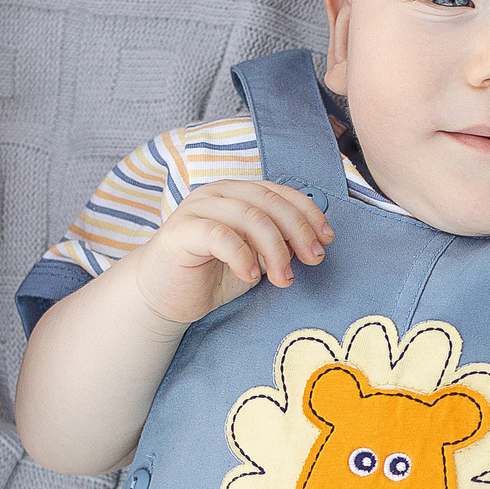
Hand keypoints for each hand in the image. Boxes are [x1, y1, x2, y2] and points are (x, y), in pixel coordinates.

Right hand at [123, 180, 332, 325]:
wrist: (163, 296)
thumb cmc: (211, 274)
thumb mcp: (256, 257)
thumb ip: (279, 244)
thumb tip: (314, 241)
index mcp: (238, 193)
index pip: (280, 192)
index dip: (308, 213)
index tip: (326, 239)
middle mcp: (218, 194)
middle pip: (269, 202)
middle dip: (298, 231)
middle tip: (313, 260)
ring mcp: (197, 209)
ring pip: (249, 216)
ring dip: (275, 249)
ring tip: (284, 278)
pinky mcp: (181, 231)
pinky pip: (220, 236)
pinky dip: (242, 256)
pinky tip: (251, 277)